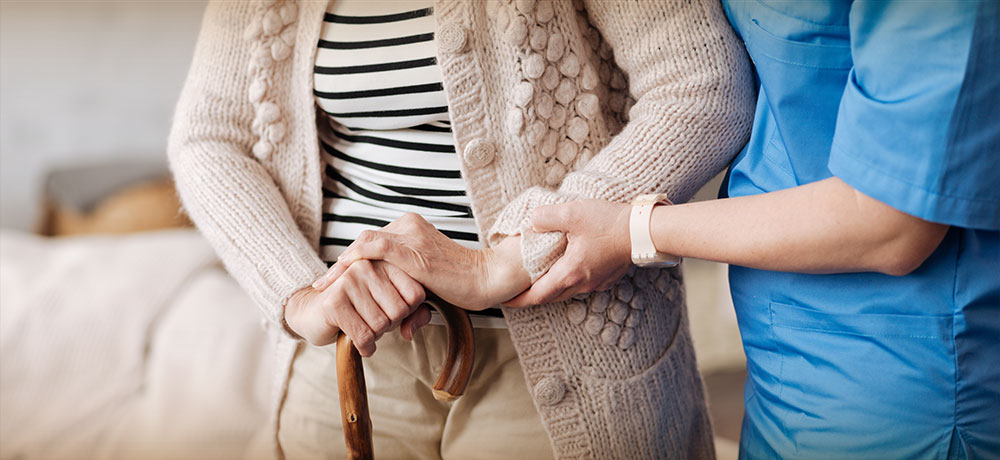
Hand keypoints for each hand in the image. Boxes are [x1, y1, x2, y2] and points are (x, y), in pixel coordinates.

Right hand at [284, 259, 429, 355]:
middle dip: (390, 325)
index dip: (409, 312)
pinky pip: (363, 335)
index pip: (416, 294)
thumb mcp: (388, 306)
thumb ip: (413, 314)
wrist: (312, 311)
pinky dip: (365, 347)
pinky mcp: (334, 302)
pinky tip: (361, 344)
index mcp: (383, 261)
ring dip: (376, 336)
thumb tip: (411, 331)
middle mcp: (367, 266)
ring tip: (365, 327)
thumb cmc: (356, 308)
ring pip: (381, 324)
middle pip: (400, 311)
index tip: (391, 311)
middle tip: (375, 322)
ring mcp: (348, 281)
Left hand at [311, 213, 529, 309]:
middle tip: (322, 284)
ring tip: (324, 285)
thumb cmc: (464, 285)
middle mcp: (408, 226)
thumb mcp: (429, 287)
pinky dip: (354, 260)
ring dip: (342, 266)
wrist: (487, 278)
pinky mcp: (412, 251)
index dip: (351, 261)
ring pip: (365, 244)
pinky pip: (375, 248)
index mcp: (412, 228)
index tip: (335, 280)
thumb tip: (404, 328)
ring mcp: (410, 236)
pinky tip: (341, 274)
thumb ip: (411, 296)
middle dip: (341, 265)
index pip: (372, 241)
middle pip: (364, 242)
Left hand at [504, 199, 631, 306]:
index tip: (505, 301)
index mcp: (570, 273)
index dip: (519, 300)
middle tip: (517, 291)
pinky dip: (567, 280)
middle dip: (532, 296)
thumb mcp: (572, 213)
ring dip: (550, 288)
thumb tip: (532, 221)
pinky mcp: (606, 277)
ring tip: (537, 280)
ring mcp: (596, 282)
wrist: (643, 231)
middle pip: (551, 297)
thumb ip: (546, 217)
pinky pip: (581, 284)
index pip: (537, 296)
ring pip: (566, 291)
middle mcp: (582, 283)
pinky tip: (565, 267)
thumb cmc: (611, 224)